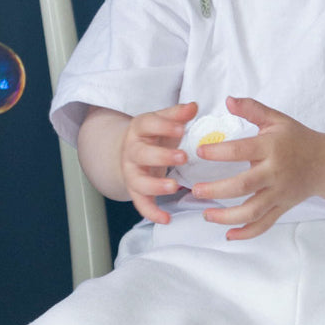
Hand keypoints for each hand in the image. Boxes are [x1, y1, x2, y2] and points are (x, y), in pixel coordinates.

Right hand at [117, 101, 197, 223]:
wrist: (130, 152)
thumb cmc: (154, 136)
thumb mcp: (163, 121)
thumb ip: (178, 114)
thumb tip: (194, 106)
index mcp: (140, 129)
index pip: (148, 124)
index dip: (164, 126)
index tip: (182, 128)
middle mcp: (132, 150)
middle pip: (141, 154)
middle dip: (161, 156)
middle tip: (183, 157)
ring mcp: (131, 172)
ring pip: (138, 181)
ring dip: (155, 185)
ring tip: (174, 187)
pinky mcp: (135, 190)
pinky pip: (140, 203)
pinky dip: (151, 212)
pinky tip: (166, 219)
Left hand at [192, 96, 324, 238]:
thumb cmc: (296, 138)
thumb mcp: (276, 119)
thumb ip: (252, 109)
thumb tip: (227, 100)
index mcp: (271, 148)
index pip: (242, 150)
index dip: (219, 152)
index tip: (199, 152)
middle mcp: (275, 172)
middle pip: (243, 186)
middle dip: (216, 190)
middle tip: (194, 190)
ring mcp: (279, 193)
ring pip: (253, 211)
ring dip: (227, 217)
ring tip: (205, 214)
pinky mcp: (282, 208)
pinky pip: (265, 224)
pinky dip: (247, 233)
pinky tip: (228, 235)